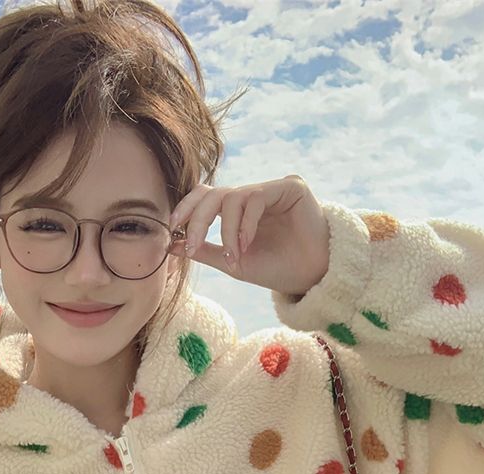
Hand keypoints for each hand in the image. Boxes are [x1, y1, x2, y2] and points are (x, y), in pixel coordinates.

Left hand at [167, 175, 329, 297]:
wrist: (313, 277)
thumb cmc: (277, 269)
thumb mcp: (233, 262)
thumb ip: (205, 250)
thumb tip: (171, 244)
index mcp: (238, 210)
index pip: (204, 198)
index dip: (186, 210)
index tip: (173, 231)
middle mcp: (252, 196)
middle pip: (213, 194)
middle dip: (198, 220)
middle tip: (192, 247)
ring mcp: (271, 189)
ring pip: (233, 197)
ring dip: (227, 230)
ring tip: (234, 256)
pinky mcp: (290, 186)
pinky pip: (256, 198)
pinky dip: (246, 224)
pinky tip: (247, 244)